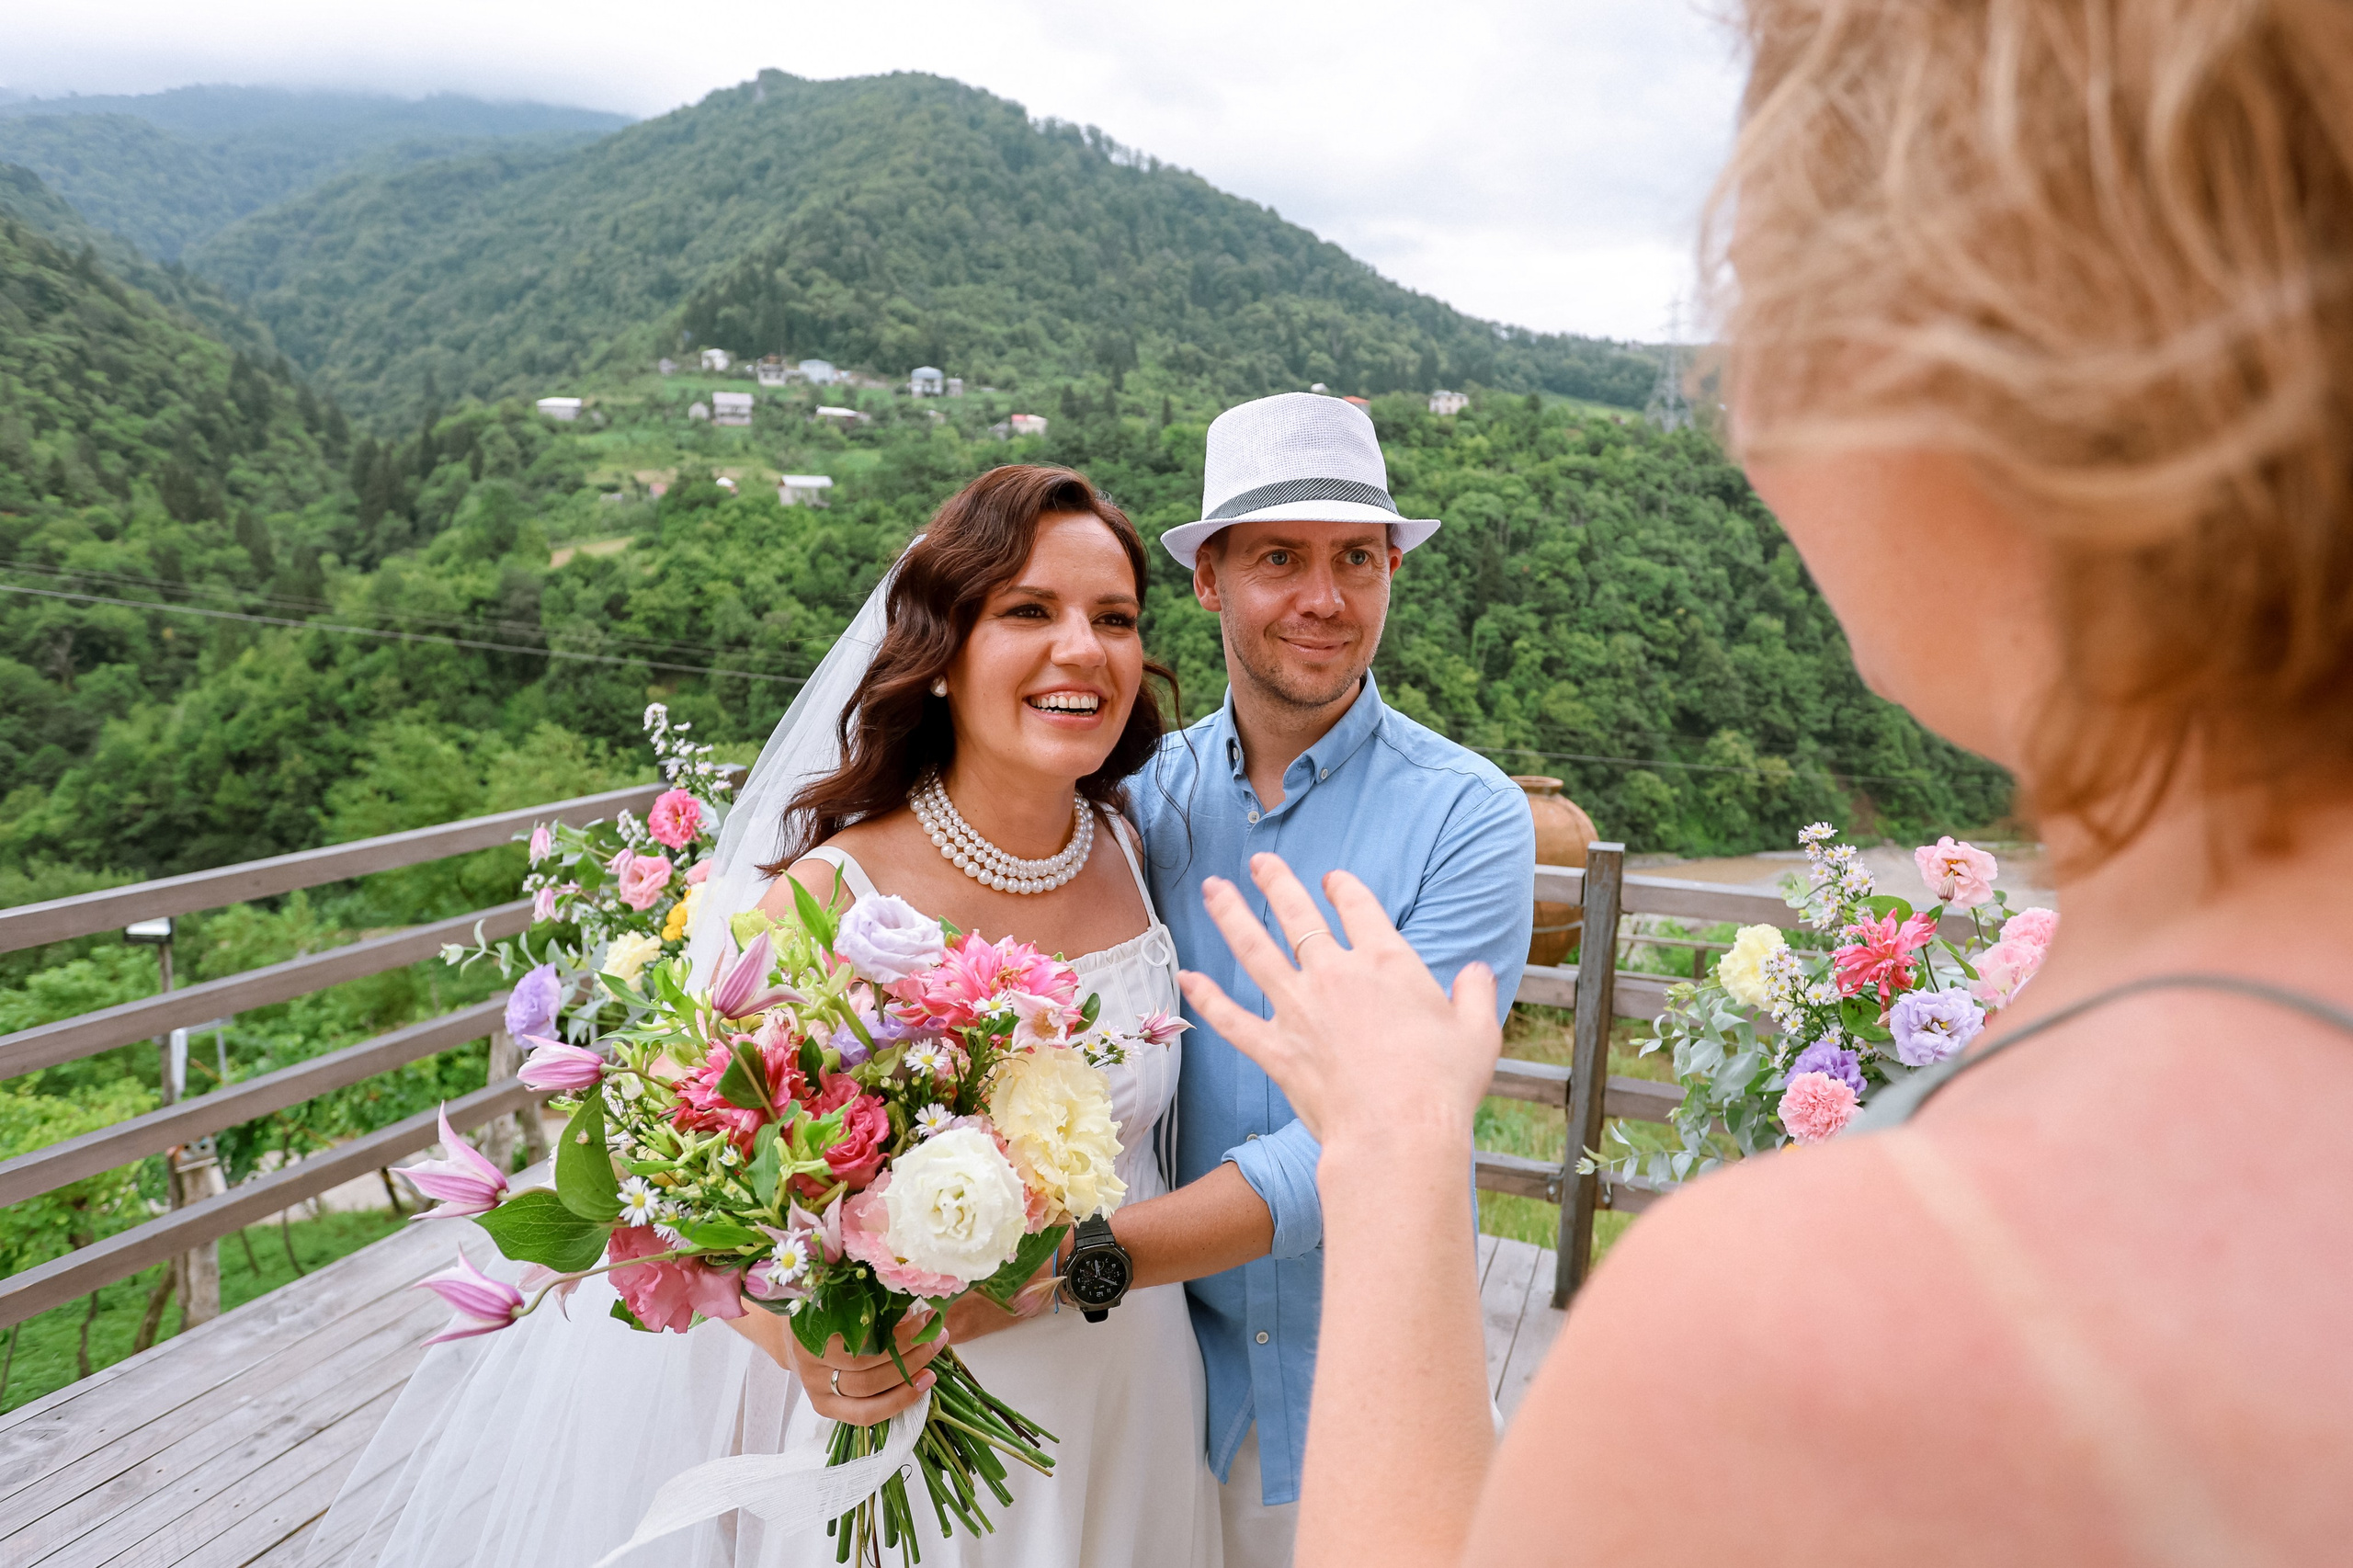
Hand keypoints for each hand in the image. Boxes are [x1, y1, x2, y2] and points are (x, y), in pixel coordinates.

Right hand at [785, 1310, 945, 1425]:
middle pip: (866, 1370)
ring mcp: (817, 1392)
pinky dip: (896, 1402)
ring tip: (933, 1363)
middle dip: (908, 1355)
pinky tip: (920, 1387)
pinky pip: (864, 1415)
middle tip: (936, 1338)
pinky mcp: (825, 1408)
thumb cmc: (823, 1313)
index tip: (928, 1319)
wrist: (790, 1339)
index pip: (862, 1342)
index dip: (899, 1334)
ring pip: (867, 1394)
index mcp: (811, 1334)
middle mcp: (811, 1367)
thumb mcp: (841, 1301)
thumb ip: (871, 1308)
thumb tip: (912, 1315)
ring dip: (907, 1380)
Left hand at [1177, 853, 1499, 1147]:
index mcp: (1387, 961)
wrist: (1398, 1134)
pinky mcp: (1276, 1049)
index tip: (1333, 879)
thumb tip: (1478, 972)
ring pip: (1255, 951)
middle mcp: (1335, 974)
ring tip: (1213, 890)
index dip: (1344, 888)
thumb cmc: (1443, 1087)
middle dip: (1276, 882)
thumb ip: (1476, 995)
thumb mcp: (1478, 1033)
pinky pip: (1232, 1018)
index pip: (1359, 908)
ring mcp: (1299, 1009)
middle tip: (1260, 861)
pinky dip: (1206, 998)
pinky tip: (1185, 978)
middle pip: (1297, 915)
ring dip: (1231, 916)